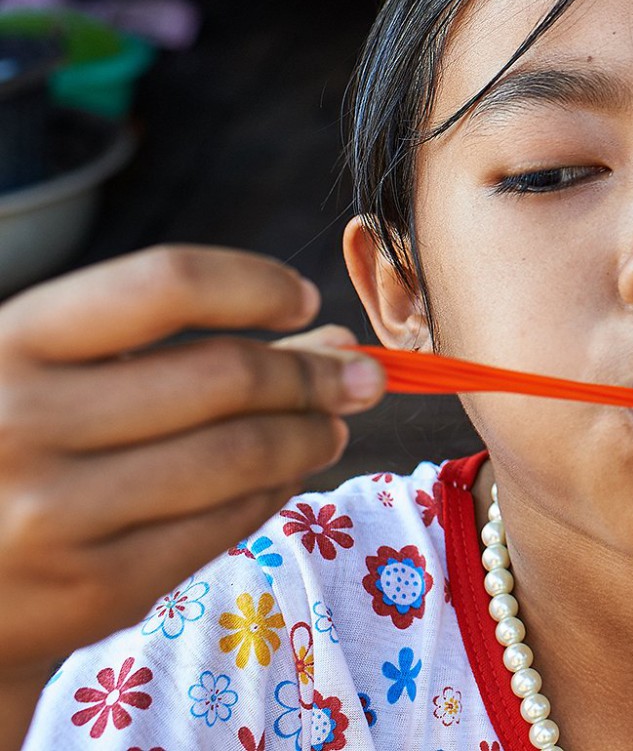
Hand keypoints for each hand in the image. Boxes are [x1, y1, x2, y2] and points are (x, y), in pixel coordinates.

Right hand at [0, 248, 383, 686]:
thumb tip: (333, 340)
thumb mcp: (61, 375)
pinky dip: (274, 492)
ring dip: (310, 435)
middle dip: (312, 374)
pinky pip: (224, 524)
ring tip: (330, 427)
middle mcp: (24, 423)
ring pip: (240, 454)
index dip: (255, 285)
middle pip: (225, 376)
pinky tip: (284, 477)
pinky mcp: (93, 589)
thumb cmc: (18, 448)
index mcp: (14, 342)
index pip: (166, 283)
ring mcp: (55, 514)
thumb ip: (182, 348)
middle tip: (357, 377)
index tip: (304, 300)